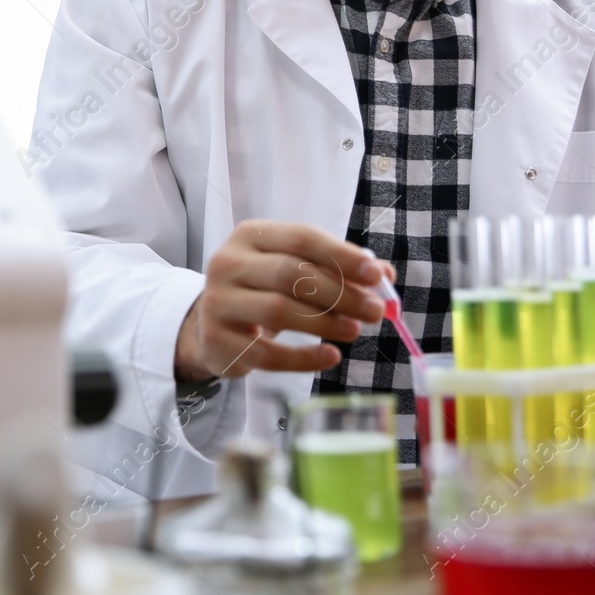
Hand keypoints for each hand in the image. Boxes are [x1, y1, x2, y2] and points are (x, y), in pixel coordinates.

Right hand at [174, 221, 393, 381]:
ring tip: (354, 331)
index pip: (301, 238)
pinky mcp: (217, 341)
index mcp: (250, 236)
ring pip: (279, 311)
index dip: (341, 255)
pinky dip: (304, 358)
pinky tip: (330, 357)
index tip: (375, 275)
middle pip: (291, 274)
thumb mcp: (293, 270)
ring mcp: (218, 302)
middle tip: (374, 312)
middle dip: (340, 294)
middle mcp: (228, 263)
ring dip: (325, 323)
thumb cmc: (262, 291)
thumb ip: (336, 269)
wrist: (210, 325)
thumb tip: (384, 275)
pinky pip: (267, 354)